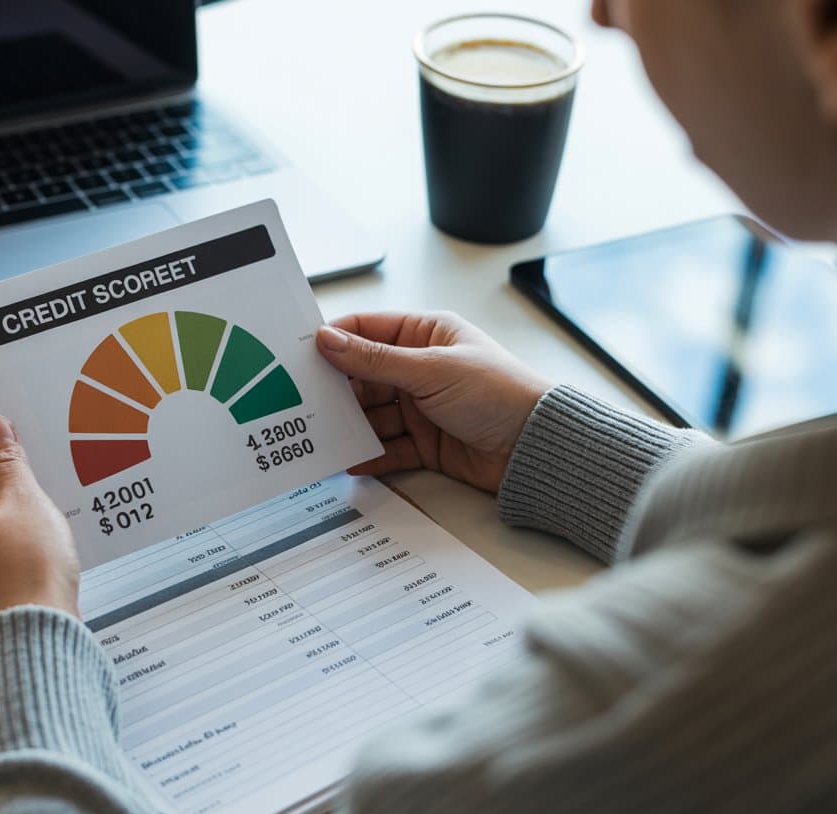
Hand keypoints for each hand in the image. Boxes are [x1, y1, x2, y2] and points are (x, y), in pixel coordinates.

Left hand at [0, 415, 80, 631]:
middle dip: (6, 476)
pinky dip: (13, 538)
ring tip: (49, 502)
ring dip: (12, 509)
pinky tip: (41, 538)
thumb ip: (9, 463)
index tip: (21, 428)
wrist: (35, 641)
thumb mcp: (26, 502)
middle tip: (43, 464)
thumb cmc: (30, 572)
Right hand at [317, 311, 551, 492]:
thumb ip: (375, 359)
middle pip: (363, 376)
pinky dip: (369, 455)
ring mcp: (421, 407)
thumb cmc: (499, 393)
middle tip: (302, 401)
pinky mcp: (425, 443)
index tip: (299, 354)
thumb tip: (328, 340)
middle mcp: (419, 368)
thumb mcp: (431, 370)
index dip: (334, 340)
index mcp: (425, 334)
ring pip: (371, 415)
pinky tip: (349, 460)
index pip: (367, 330)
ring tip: (322, 435)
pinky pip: (387, 448)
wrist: (536, 447)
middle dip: (337, 390)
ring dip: (350, 426)